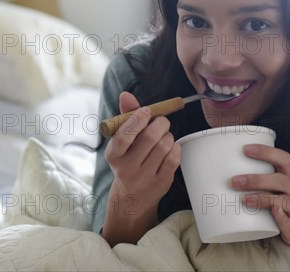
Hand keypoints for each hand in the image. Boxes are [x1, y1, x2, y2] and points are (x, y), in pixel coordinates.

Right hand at [104, 91, 180, 216]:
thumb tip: (126, 95)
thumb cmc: (127, 160)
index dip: (138, 119)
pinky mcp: (161, 183)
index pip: (124, 135)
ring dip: (168, 135)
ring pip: (164, 146)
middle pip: (149, 138)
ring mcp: (144, 177)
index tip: (146, 111)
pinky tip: (170, 147)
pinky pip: (174, 158)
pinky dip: (175, 147)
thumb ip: (126, 117)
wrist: (132, 195)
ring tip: (164, 135)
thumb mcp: (121, 141)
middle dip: (160, 123)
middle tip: (161, 121)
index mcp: (113, 155)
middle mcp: (127, 168)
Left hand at [230, 144, 289, 248]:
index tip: (245, 149)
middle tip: (234, 181)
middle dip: (257, 179)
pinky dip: (281, 217)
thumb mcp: (267, 186)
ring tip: (244, 200)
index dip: (266, 152)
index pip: (282, 159)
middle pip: (281, 180)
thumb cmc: (276, 201)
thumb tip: (211, 171)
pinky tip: (274, 213)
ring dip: (263, 198)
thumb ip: (248, 176)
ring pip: (285, 200)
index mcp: (285, 176)